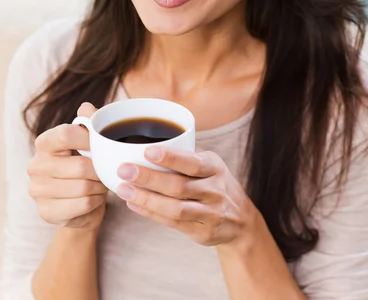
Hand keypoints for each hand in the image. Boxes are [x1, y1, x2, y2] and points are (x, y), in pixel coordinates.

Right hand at [27, 102, 107, 230]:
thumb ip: (89, 122)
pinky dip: (96, 201)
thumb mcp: (88, 141)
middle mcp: (35, 165)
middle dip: (100, 170)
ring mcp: (38, 190)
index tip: (103, 146)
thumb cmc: (85, 164)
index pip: (67, 134)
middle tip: (106, 170)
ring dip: (100, 186)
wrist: (80, 202)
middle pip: (80, 166)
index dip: (91, 139)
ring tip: (102, 183)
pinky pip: (82, 205)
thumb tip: (86, 107)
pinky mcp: (46, 212)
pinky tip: (95, 198)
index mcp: (44, 142)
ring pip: (83, 187)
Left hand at [116, 147, 254, 247]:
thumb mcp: (210, 164)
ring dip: (146, 198)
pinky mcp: (201, 232)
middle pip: (178, 186)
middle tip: (124, 169)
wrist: (241, 220)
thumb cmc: (216, 183)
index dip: (171, 158)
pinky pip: (172, 223)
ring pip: (174, 208)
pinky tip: (133, 204)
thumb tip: (153, 136)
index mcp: (214, 167)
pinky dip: (150, 213)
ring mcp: (209, 213)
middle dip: (149, 178)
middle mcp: (214, 190)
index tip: (148, 151)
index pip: (192, 162)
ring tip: (123, 189)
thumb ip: (187, 152)